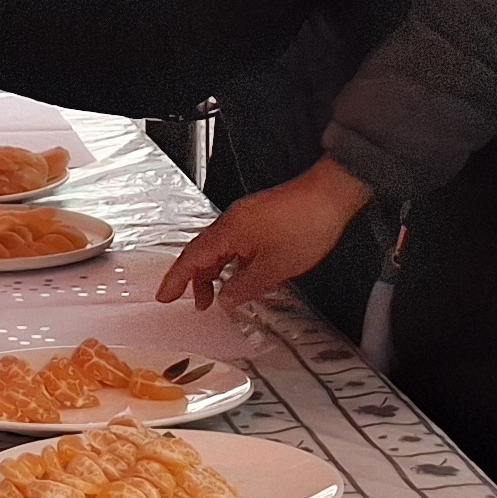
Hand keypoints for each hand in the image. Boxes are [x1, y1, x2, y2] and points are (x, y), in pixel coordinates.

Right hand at [159, 162, 374, 310]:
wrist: (332, 194)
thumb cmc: (307, 223)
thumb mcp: (274, 268)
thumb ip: (245, 286)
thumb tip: (226, 299)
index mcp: (229, 232)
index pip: (191, 258)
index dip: (175, 280)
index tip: (164, 295)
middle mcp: (232, 221)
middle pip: (202, 253)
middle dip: (195, 280)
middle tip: (197, 303)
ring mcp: (246, 217)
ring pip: (220, 248)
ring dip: (215, 272)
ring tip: (221, 294)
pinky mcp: (260, 217)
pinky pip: (236, 242)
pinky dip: (232, 262)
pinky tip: (243, 274)